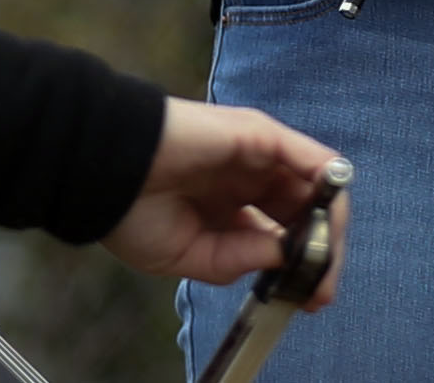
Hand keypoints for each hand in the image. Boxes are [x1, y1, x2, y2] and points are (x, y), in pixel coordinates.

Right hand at [102, 98, 348, 304]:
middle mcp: (250, 177)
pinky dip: (329, 186)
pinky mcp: (259, 135)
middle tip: (321, 290)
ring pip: (317, 187)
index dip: (303, 264)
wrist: (104, 173)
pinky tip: (326, 221)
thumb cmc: (132, 211)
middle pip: (308, 212)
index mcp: (231, 204)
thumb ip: (239, 258)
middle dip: (322, 252)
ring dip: (329, 227)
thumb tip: (285, 256)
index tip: (309, 297)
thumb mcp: (190, 256)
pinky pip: (310, 158)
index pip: (284, 231)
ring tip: (323, 265)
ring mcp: (257, 154)